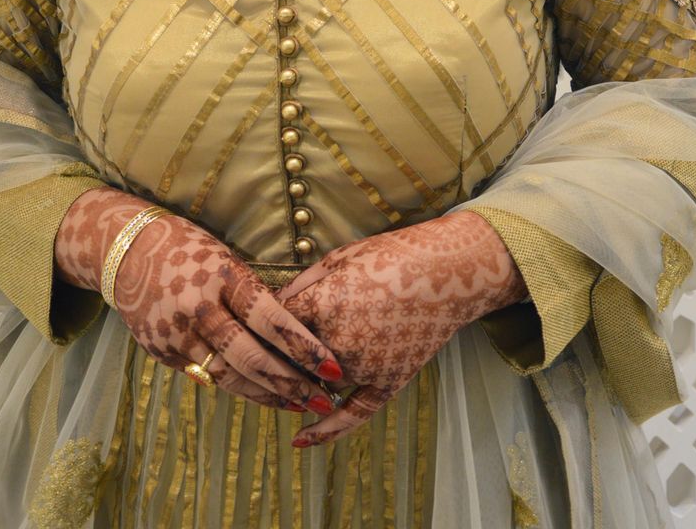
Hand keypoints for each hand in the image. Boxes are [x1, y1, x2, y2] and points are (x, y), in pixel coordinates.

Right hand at [55, 188, 343, 415]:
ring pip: (230, 376)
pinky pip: (207, 375)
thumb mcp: (223, 257)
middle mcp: (200, 308)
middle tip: (325, 400)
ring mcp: (178, 334)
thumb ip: (249, 294)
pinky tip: (262, 394)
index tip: (333, 366)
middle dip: (293, 383)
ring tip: (300, 405)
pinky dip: (237, 385)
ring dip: (269, 395)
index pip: (270, 318)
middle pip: (252, 356)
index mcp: (221, 276)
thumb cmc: (188, 248)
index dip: (304, 346)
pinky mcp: (164, 352)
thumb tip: (285, 333)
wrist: (125, 251)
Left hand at [274, 210, 526, 447]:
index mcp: (322, 304)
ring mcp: (365, 366)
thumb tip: (269, 305)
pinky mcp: (388, 382)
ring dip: (295, 383)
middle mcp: (338, 341)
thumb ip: (301, 285)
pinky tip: (301, 440)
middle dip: (269, 356)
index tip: (247, 324)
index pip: (271, 325)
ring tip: (274, 379)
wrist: (448, 271)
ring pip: (314, 385)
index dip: (256, 324)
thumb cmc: (390, 254)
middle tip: (254, 352)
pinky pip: (352, 415)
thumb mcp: (338, 258)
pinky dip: (326, 431)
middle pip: (287, 360)